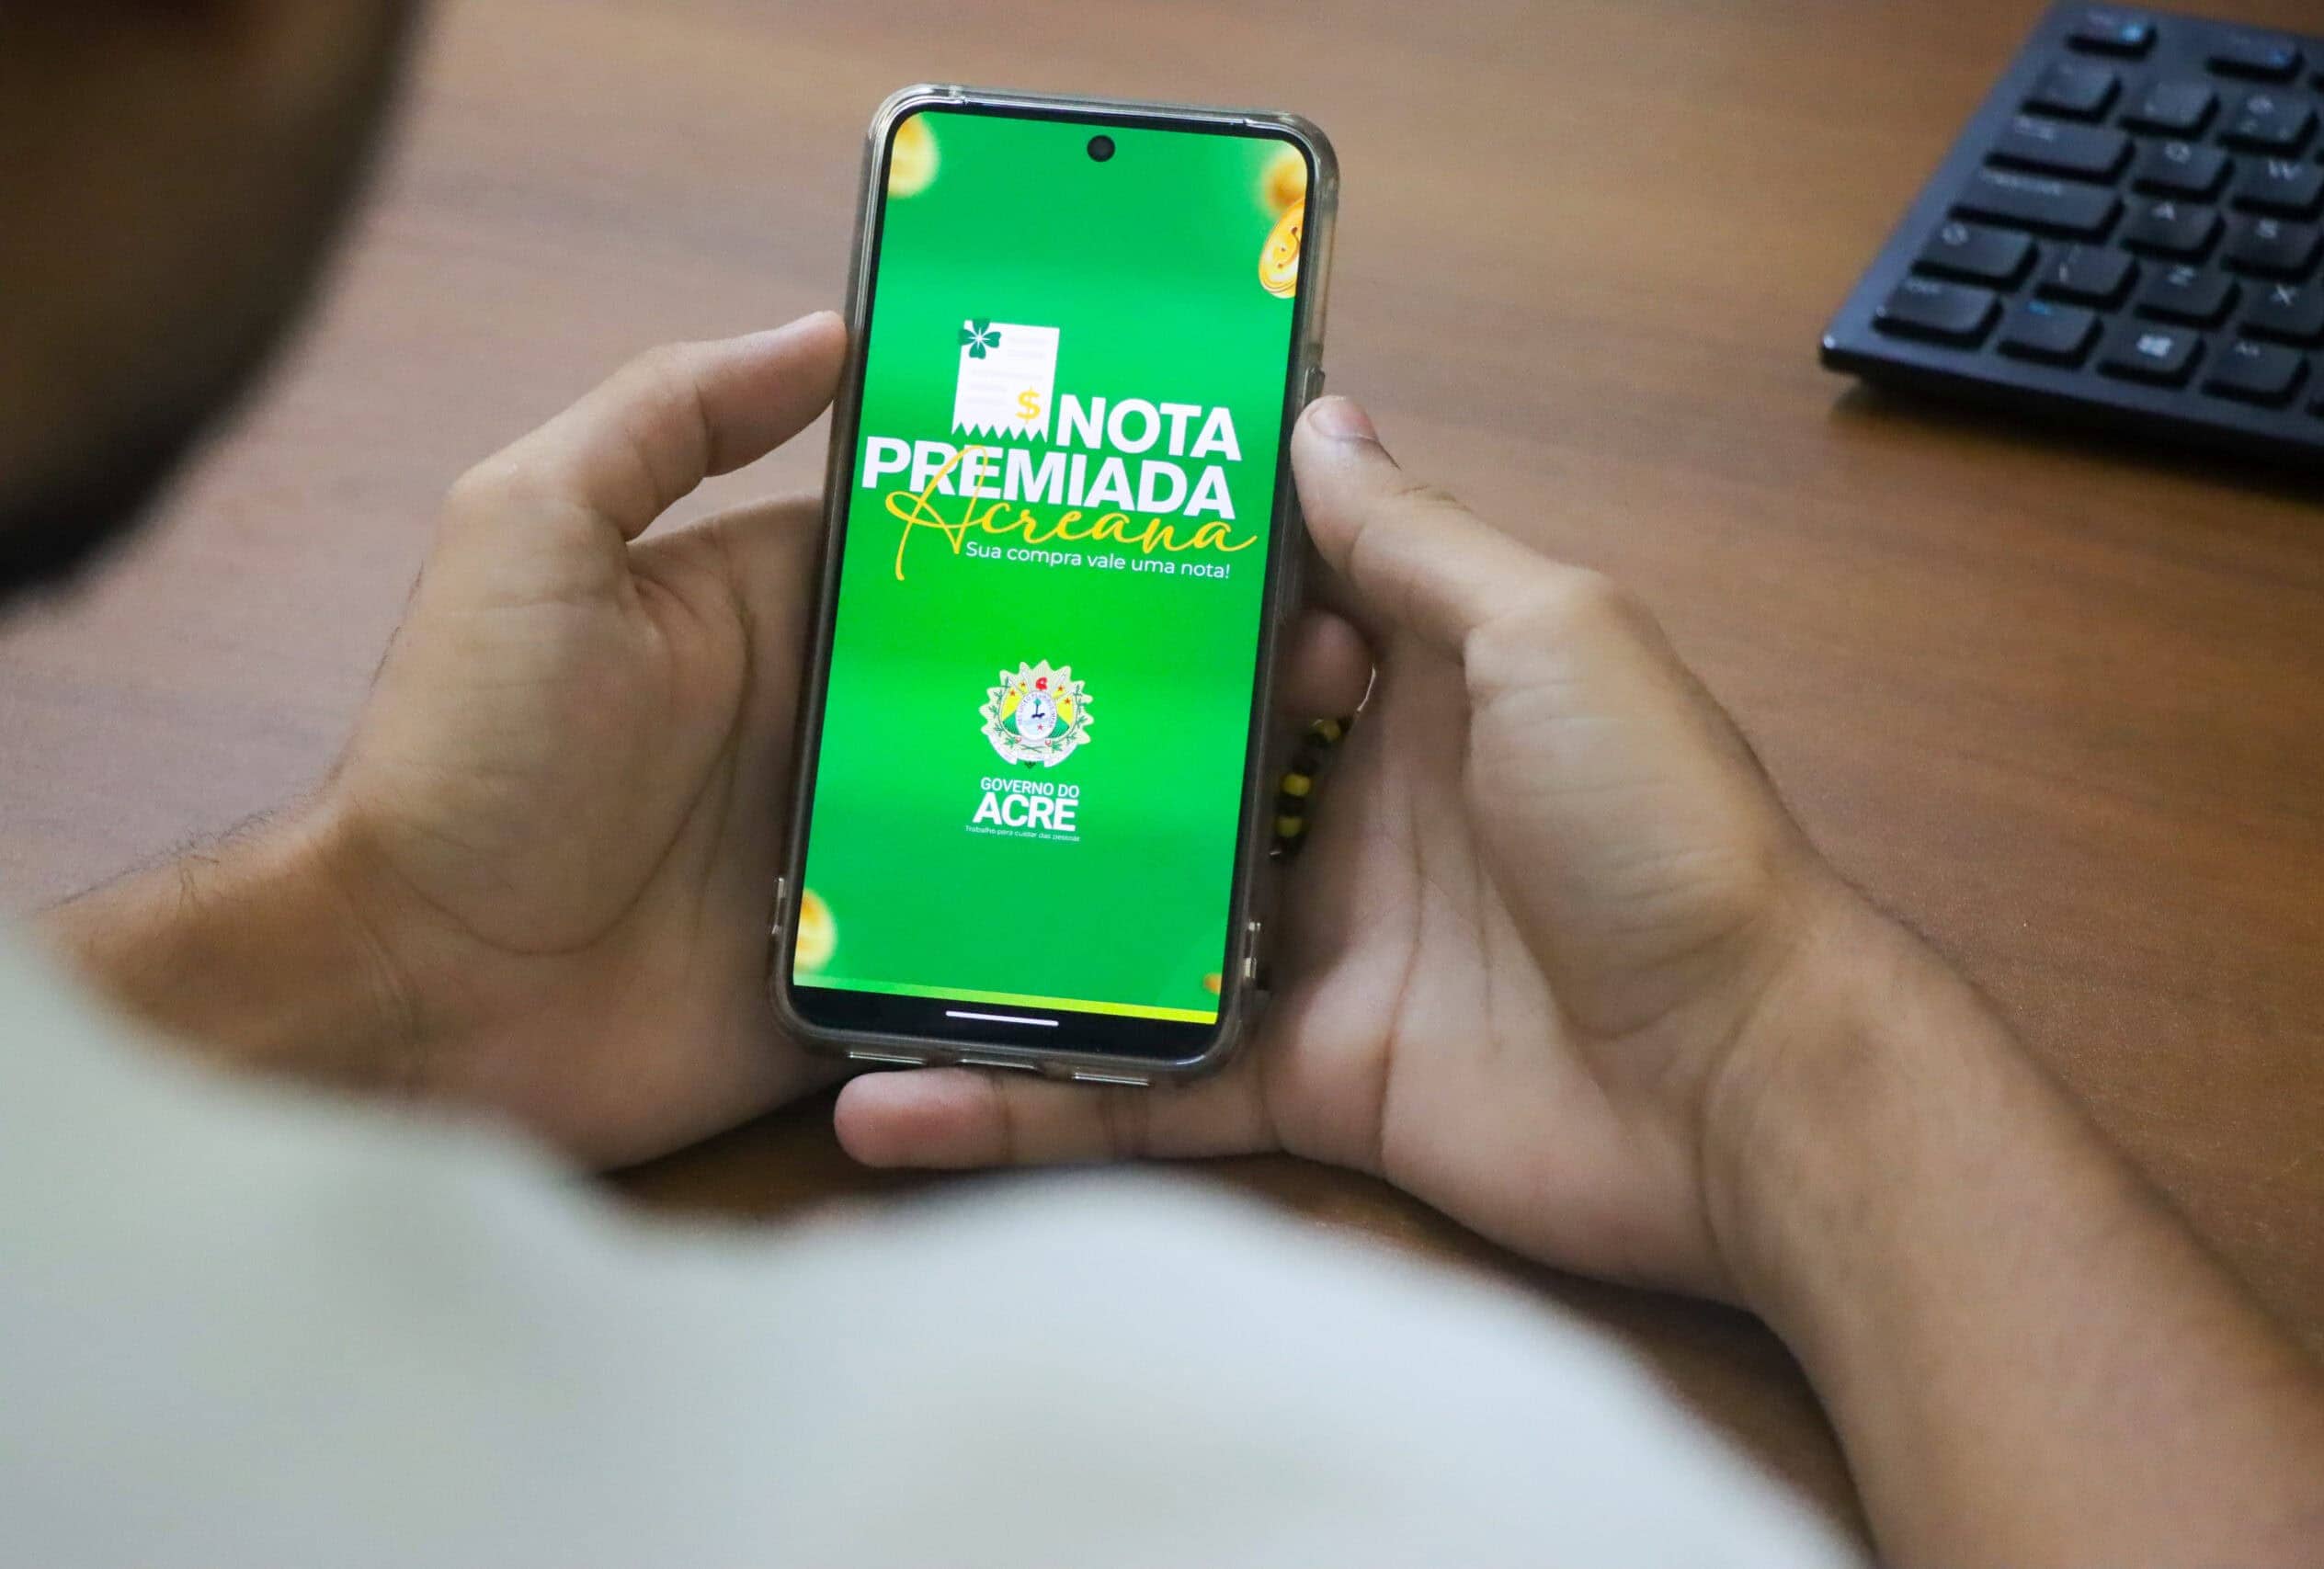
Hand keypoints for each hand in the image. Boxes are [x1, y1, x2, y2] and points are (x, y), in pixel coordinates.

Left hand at [55, 317, 1373, 1166]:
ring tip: (1289, 776)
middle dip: (1152, 665)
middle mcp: (847, 726)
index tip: (1202, 494)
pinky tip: (1201, 919)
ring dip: (1148, 798)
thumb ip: (665, 417)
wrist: (422, 999)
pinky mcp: (883, 978)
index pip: (960, 543)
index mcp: (788, 609)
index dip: (1070, 515)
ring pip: (1043, 809)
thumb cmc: (468, 757)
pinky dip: (1087, 935)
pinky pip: (1003, 950)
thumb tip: (830, 329)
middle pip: (1027, 679)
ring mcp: (873, 858)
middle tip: (1304, 650)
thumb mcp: (532, 534)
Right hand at [837, 394, 1854, 1298]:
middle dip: (1034, 746)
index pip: (1256, 615)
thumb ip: (1419, 542)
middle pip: (1162, 769)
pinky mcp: (1302, 1079)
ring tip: (838, 923)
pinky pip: (1140, 1090)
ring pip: (1121, 930)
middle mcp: (1354, 810)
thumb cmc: (1668, 838)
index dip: (1152, 577)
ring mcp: (1319, 948)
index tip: (1017, 535)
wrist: (1743, 1090)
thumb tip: (1318, 420)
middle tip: (869, 723)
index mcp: (1416, 687)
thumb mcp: (1550, 637)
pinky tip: (900, 1101)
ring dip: (994, 932)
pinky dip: (1026, 1103)